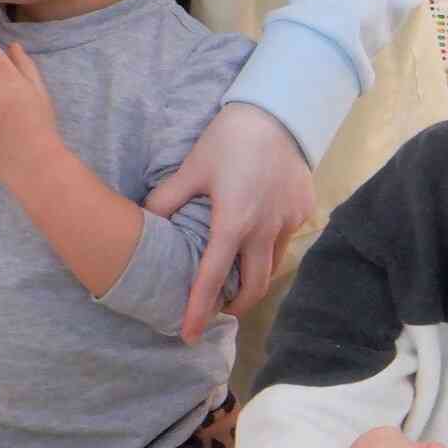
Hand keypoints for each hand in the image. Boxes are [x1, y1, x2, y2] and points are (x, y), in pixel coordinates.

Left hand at [144, 103, 314, 341]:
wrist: (278, 114)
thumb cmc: (229, 140)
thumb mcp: (192, 168)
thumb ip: (167, 200)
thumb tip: (144, 223)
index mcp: (233, 223)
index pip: (212, 278)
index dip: (199, 309)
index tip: (188, 334)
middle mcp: (264, 231)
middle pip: (254, 287)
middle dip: (235, 305)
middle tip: (219, 310)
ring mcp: (288, 222)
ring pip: (272, 266)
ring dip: (253, 278)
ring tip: (237, 277)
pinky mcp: (303, 212)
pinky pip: (285, 241)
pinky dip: (269, 248)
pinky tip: (258, 236)